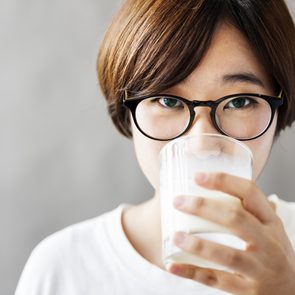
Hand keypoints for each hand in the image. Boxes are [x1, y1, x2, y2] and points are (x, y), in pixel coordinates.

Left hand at [167, 172, 294, 294]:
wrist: (293, 291)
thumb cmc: (273, 251)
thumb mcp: (269, 227)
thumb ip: (249, 209)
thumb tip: (217, 185)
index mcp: (270, 221)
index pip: (250, 192)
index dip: (223, 181)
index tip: (198, 176)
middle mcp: (268, 242)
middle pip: (235, 219)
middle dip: (204, 207)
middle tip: (178, 201)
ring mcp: (260, 268)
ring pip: (228, 254)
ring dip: (198, 245)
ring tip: (176, 235)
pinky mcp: (249, 291)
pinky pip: (217, 280)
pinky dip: (193, 272)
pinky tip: (173, 266)